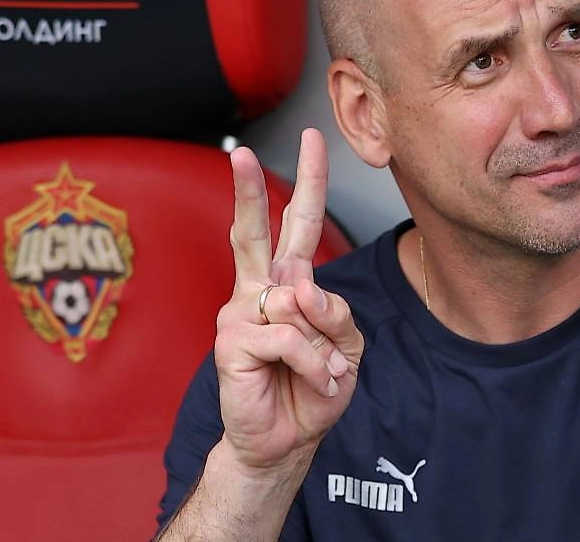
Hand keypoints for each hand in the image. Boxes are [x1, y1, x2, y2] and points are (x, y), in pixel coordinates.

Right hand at [214, 128, 362, 471]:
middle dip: (250, 190)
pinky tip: (311, 378)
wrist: (287, 440)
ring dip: (326, 345)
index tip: (310, 139)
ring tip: (323, 373)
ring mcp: (241, 313)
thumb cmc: (314, 387)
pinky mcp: (232, 341)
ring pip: (299, 303)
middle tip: (243, 152)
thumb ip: (334, 312)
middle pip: (254, 231)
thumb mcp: (347, 345)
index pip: (295, 225)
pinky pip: (291, 337)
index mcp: (288, 283)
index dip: (306, 182)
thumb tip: (299, 288)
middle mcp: (260, 291)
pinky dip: (313, 362)